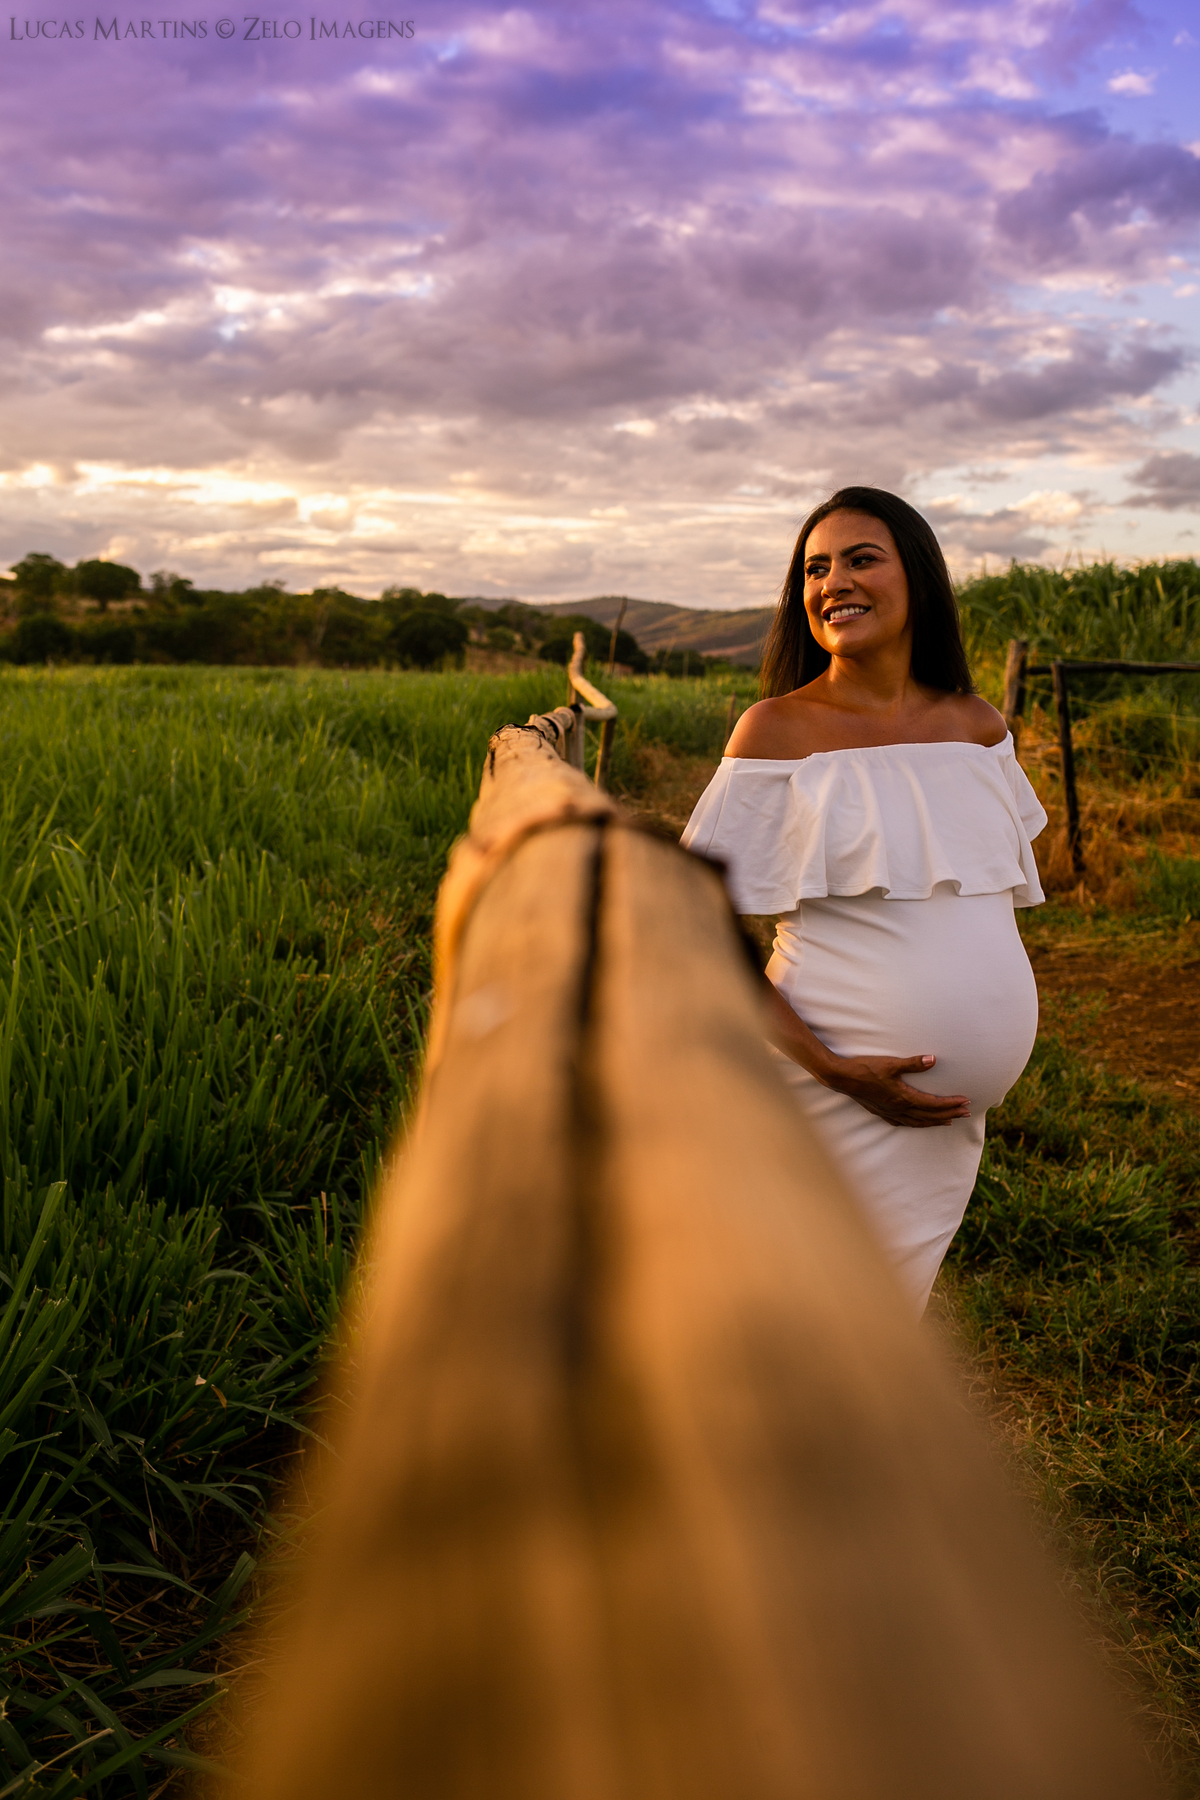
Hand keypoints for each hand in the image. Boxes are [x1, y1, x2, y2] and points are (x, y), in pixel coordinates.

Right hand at [819, 1053, 970, 1129]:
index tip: (965, 1102)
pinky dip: (916, 1124)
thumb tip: (933, 1059)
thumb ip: (913, 1063)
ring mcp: (890, 1112)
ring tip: (949, 1122)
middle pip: (930, 1115)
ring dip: (935, 1122)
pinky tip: (918, 1122)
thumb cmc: (866, 1069)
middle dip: (950, 1114)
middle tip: (966, 1113)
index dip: (951, 1104)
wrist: (842, 1078)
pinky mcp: (882, 1112)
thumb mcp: (891, 1063)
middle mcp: (899, 1109)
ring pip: (918, 1122)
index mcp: (904, 1097)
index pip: (934, 1104)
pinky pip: (904, 1122)